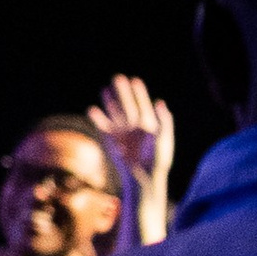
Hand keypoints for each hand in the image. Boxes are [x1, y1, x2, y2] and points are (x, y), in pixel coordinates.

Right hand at [88, 72, 173, 239]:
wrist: (143, 178)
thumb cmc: (157, 161)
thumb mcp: (164, 139)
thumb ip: (164, 121)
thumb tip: (160, 102)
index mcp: (149, 125)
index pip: (143, 104)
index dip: (139, 93)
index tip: (135, 81)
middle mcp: (134, 127)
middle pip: (127, 105)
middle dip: (122, 92)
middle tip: (117, 77)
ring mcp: (122, 134)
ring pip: (114, 114)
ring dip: (110, 102)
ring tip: (104, 89)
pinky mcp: (111, 142)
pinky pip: (103, 127)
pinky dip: (97, 119)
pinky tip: (92, 109)